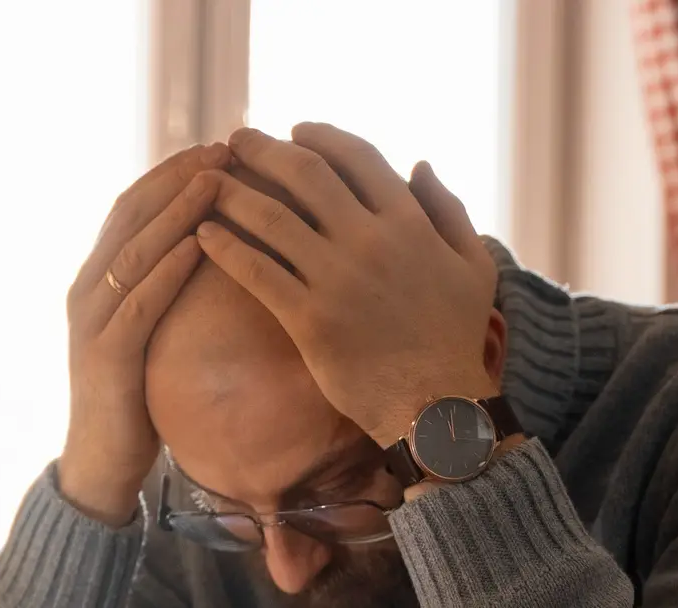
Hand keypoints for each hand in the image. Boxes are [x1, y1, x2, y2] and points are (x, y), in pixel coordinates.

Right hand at [57, 142, 229, 525]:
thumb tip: (209, 255)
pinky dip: (168, 269)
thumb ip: (162, 294)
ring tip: (216, 181)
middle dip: (176, 178)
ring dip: (176, 212)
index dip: (172, 174)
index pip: (133, 208)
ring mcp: (91, 321)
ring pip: (135, 250)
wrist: (98, 464)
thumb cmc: (133, 402)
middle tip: (223, 147)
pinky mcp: (105, 355)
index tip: (217, 148)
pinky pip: (139, 302)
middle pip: (131, 215)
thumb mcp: (148, 335)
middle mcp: (86, 291)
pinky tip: (199, 246)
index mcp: (96, 281)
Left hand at [196, 124, 504, 446]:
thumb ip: (449, 209)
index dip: (321, 137)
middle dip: (265, 150)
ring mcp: (337, 279)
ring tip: (206, 182)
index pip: (357, 158)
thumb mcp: (473, 265)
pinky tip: (203, 235)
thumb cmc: (456, 339)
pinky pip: (257, 272)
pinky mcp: (309, 320)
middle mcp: (370, 240)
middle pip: (305, 175)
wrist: (437, 406)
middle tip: (235, 141)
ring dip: (233, 192)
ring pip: (272, 218)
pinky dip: (226, 248)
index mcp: (409, 221)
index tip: (294, 130)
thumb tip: (420, 163)